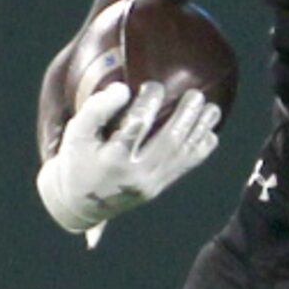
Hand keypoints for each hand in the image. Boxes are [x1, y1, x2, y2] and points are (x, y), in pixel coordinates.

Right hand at [36, 80, 220, 235]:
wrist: (78, 203)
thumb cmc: (76, 160)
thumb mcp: (77, 133)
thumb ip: (96, 109)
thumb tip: (123, 89)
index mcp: (112, 158)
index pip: (137, 125)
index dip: (149, 102)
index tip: (154, 86)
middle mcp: (134, 174)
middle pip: (169, 141)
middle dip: (186, 116)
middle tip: (196, 94)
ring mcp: (149, 184)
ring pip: (181, 155)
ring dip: (200, 130)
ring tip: (212, 109)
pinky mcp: (156, 189)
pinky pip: (184, 168)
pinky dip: (200, 151)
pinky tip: (210, 134)